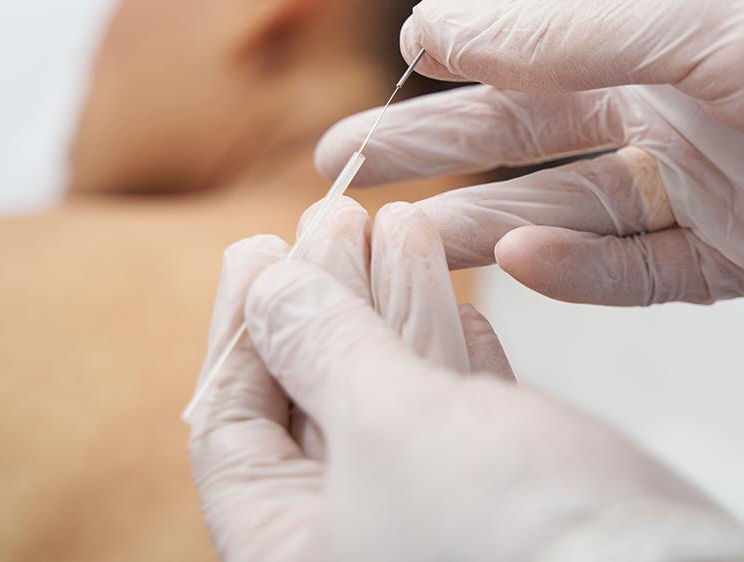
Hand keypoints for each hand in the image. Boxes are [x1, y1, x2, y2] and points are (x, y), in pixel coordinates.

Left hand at [187, 197, 743, 560]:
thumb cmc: (513, 533)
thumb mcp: (388, 423)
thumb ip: (320, 346)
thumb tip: (264, 286)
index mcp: (291, 551)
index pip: (230, 428)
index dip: (240, 331)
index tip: (258, 250)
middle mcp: (354, 542)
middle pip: (314, 401)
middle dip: (327, 300)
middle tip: (334, 215)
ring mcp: (431, 519)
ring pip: (392, 396)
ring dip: (394, 305)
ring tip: (396, 220)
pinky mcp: (504, 500)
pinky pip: (459, 414)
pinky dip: (453, 350)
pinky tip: (458, 298)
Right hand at [316, 0, 743, 306]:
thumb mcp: (697, 17)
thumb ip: (567, 30)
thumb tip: (439, 24)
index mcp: (652, 35)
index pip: (524, 59)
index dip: (448, 75)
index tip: (382, 82)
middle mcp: (664, 108)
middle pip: (523, 139)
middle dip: (434, 154)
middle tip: (345, 170)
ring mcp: (697, 186)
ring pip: (564, 212)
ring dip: (483, 225)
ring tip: (405, 242)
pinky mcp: (736, 257)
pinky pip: (637, 271)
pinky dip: (577, 273)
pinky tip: (522, 266)